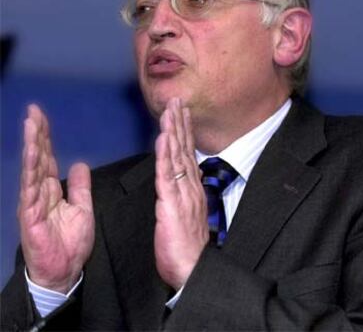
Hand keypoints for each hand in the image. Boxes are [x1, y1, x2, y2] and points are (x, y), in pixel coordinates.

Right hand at [18, 104, 94, 292]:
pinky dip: (32, 168)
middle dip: (37, 134)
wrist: (65, 271)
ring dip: (32, 144)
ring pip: (32, 168)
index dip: (46, 138)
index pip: (48, 158)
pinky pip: (30, 187)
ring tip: (32, 123)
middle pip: (38, 158)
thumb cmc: (71, 242)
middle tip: (34, 111)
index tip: (42, 118)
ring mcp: (32, 202)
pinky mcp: (29, 214)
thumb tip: (80, 164)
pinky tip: (33, 151)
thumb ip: (80, 187)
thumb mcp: (82, 208)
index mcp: (51, 190)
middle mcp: (39, 192)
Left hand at [154, 98, 208, 289]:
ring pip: (177, 157)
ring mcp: (182, 193)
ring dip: (173, 132)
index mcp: (192, 188)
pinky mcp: (172, 204)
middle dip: (180, 124)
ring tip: (171, 110)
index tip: (182, 114)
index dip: (185, 133)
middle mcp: (190, 186)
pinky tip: (163, 139)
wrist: (192, 267)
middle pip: (185, 149)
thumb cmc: (187, 245)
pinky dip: (165, 155)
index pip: (188, 154)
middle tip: (177, 101)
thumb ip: (188, 193)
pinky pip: (167, 175)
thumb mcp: (189, 214)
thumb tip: (190, 177)